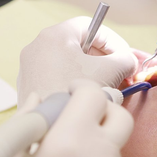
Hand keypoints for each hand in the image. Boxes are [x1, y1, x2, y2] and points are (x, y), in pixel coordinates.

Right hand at [0, 80, 133, 156]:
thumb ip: (28, 121)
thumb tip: (39, 98)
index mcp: (70, 140)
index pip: (92, 94)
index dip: (80, 88)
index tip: (67, 94)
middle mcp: (100, 155)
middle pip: (119, 114)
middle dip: (101, 109)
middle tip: (77, 119)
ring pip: (117, 145)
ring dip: (99, 140)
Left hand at [17, 16, 137, 107]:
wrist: (47, 129)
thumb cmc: (75, 97)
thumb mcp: (110, 73)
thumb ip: (125, 60)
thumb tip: (129, 61)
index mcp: (55, 35)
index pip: (91, 26)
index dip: (113, 41)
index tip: (125, 57)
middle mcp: (37, 47)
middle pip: (78, 44)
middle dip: (103, 59)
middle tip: (120, 74)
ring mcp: (29, 67)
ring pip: (67, 62)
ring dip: (89, 72)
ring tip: (105, 89)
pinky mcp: (28, 86)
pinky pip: (55, 76)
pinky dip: (73, 82)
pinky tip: (85, 98)